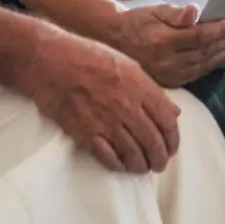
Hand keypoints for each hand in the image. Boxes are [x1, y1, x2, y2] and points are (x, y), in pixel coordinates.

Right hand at [19, 31, 182, 172]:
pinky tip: (121, 166)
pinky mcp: (85, 133)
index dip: (173, 139)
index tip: (172, 147)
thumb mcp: (127, 64)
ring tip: (143, 168)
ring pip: (132, 153)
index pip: (166, 120)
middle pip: (152, 141)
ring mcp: (106, 121)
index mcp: (139, 86)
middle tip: (160, 165)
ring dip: (141, 165)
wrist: (50, 61)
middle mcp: (126, 106)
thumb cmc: (88, 55)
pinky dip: (118, 165)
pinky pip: (107, 157)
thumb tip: (173, 111)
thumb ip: (151, 89)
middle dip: (160, 158)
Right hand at [107, 4, 224, 87]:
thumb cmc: (138, 22)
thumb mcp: (155, 11)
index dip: (222, 30)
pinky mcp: (169, 81)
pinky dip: (212, 63)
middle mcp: (167, 62)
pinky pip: (197, 73)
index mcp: (163, 42)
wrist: (115, 41)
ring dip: (224, 52)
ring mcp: (169, 74)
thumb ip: (176, 14)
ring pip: (204, 64)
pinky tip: (223, 55)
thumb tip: (195, 12)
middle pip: (206, 52)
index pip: (200, 37)